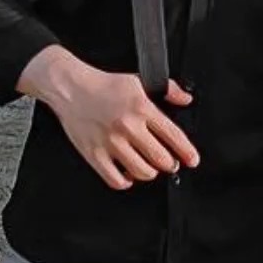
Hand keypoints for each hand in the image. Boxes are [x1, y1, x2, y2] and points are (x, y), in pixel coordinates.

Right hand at [17, 47, 197, 190]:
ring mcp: (111, 143)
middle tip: (169, 163)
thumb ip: (167, 89)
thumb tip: (185, 99)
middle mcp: (128, 127)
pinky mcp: (95, 154)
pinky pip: (116, 180)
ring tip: (148, 166)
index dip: (187, 152)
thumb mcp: (138, 80)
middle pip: (161, 159)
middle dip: (170, 164)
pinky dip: (126, 181)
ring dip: (150, 173)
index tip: (192, 160)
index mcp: (142, 109)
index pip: (174, 136)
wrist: (71, 87)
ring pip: (142, 172)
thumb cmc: (104, 86)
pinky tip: (127, 173)